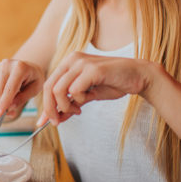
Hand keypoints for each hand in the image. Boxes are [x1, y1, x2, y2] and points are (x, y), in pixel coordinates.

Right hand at [0, 59, 44, 119]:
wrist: (31, 67)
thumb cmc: (35, 79)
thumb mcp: (35, 90)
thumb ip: (22, 98)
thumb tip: (9, 107)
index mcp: (20, 68)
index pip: (9, 89)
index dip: (3, 103)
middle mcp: (7, 65)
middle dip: (2, 105)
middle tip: (11, 113)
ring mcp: (0, 66)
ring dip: (2, 100)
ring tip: (15, 99)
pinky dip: (1, 94)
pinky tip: (10, 91)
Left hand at [38, 51, 158, 125]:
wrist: (138, 76)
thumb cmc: (113, 84)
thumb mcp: (87, 96)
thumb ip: (71, 103)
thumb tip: (56, 118)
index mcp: (69, 62)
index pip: (49, 84)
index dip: (45, 105)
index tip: (43, 122)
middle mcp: (72, 59)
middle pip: (49, 87)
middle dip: (50, 109)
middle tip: (57, 122)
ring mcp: (81, 63)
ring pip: (59, 90)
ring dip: (65, 106)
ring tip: (78, 110)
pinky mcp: (92, 69)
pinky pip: (74, 90)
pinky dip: (79, 100)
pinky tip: (88, 100)